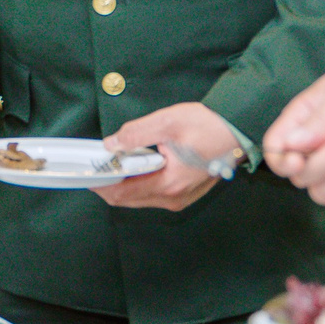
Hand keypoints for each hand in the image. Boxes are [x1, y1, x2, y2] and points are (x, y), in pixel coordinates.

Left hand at [98, 103, 238, 209]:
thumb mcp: (168, 122)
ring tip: (111, 165)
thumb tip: (111, 144)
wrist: (238, 130)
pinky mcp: (183, 194)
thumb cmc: (209, 125)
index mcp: (169, 183)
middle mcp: (174, 198)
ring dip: (123, 185)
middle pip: (128, 201)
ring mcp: (180, 198)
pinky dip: (137, 184)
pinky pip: (152, 195)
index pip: (123, 194)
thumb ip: (136, 134)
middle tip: (94, 166)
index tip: (87, 172)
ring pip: (139, 200)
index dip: (101, 184)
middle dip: (108, 185)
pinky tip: (133, 168)